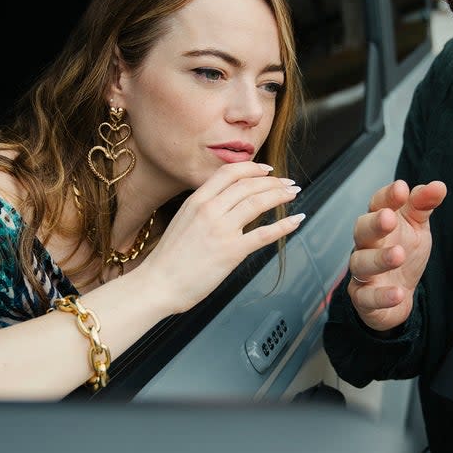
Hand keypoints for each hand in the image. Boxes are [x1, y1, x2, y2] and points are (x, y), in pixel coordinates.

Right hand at [142, 162, 303, 313]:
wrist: (157, 284)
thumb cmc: (169, 259)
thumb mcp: (183, 220)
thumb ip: (203, 208)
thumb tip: (225, 201)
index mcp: (196, 200)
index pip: (230, 172)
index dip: (253, 168)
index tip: (267, 170)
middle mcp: (209, 210)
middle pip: (248, 184)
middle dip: (273, 181)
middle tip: (287, 183)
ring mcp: (221, 230)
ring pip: (258, 202)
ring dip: (280, 195)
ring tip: (293, 194)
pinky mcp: (231, 251)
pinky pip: (264, 233)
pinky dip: (284, 225)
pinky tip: (295, 220)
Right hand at [347, 179, 445, 331]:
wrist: (398, 293)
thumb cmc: (404, 251)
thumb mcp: (417, 226)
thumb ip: (423, 205)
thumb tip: (439, 186)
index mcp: (379, 223)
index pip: (378, 204)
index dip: (387, 196)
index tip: (401, 189)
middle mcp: (367, 245)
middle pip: (362, 230)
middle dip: (374, 224)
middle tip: (388, 219)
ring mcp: (363, 272)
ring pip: (361, 263)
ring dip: (379, 259)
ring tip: (398, 255)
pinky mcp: (364, 298)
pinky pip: (367, 298)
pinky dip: (381, 296)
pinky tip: (398, 293)